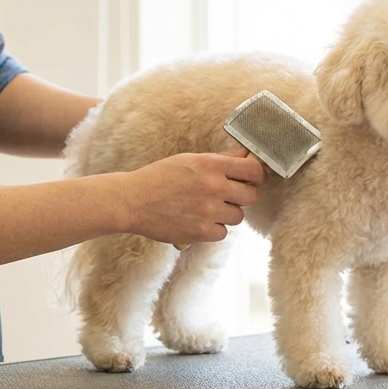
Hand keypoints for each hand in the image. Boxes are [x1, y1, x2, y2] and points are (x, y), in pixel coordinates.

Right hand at [121, 148, 264, 243]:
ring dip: (227, 214)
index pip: (253, 170)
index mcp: (211, 165)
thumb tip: (244, 155)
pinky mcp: (201, 232)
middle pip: (251, 196)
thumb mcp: (189, 160)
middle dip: (242, 196)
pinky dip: (213, 229)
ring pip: (238, 216)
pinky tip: (199, 221)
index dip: (255, 176)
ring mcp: (209, 211)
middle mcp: (214, 187)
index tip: (250, 179)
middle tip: (228, 196)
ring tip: (208, 209)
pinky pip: (222, 233)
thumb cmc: (158, 178)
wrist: (132, 201)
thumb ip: (219, 160)